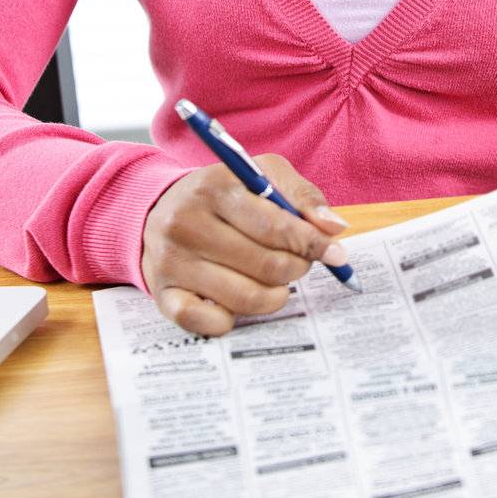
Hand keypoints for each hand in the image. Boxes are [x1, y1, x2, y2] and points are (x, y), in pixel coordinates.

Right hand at [140, 151, 350, 335]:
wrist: (160, 208)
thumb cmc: (224, 192)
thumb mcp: (262, 175)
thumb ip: (302, 196)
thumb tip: (335, 228)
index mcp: (215, 188)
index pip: (274, 225)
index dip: (311, 243)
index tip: (336, 254)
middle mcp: (187, 223)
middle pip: (263, 264)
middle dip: (296, 268)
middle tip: (302, 264)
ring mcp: (171, 262)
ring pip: (243, 297)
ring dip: (274, 296)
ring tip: (279, 284)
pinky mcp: (163, 295)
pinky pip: (208, 322)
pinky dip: (234, 319)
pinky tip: (241, 301)